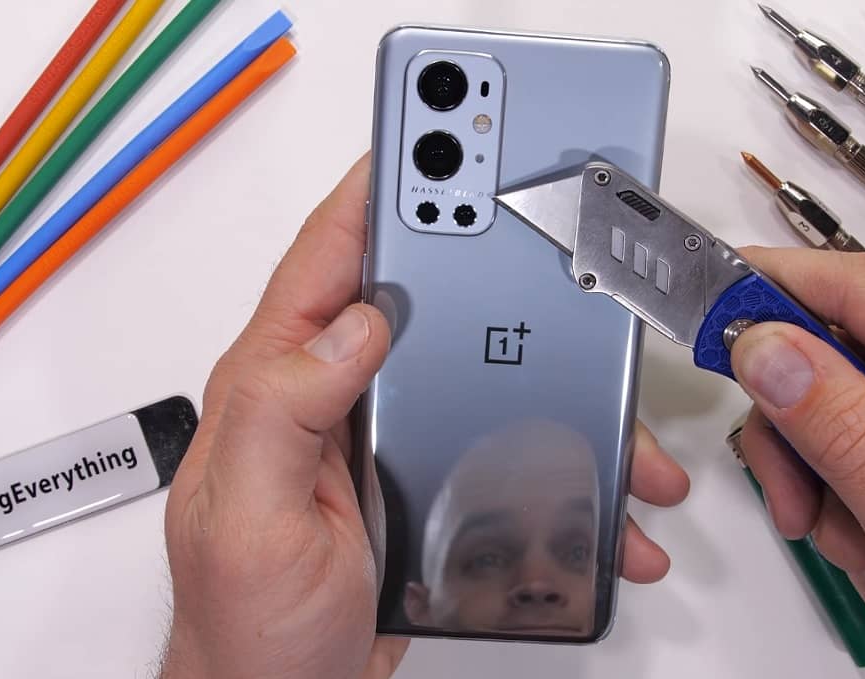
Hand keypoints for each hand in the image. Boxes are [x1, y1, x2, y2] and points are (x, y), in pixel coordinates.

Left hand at [157, 154, 690, 678]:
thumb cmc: (247, 625)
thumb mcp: (249, 519)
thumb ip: (285, 412)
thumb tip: (354, 325)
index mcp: (277, 391)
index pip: (322, 271)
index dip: (370, 202)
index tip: (423, 157)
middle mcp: (328, 403)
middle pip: (414, 307)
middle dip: (490, 277)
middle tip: (553, 253)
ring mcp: (376, 440)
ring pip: (473, 379)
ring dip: (551, 390)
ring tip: (617, 422)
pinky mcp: (416, 479)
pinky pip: (492, 445)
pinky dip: (553, 466)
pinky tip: (597, 497)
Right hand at [730, 248, 864, 678]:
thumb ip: (844, 434)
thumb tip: (766, 349)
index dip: (779, 288)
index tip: (708, 302)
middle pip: (852, 350)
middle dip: (804, 429)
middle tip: (792, 498)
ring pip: (854, 401)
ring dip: (830, 476)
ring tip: (863, 548)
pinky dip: (858, 493)